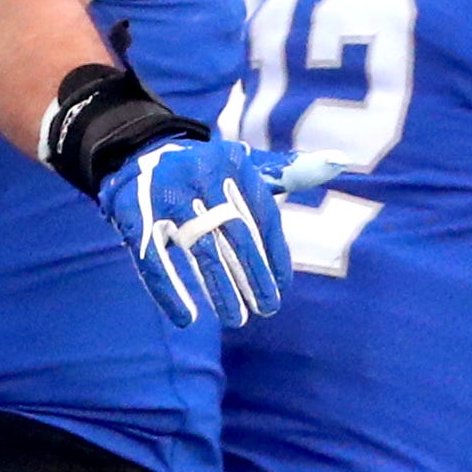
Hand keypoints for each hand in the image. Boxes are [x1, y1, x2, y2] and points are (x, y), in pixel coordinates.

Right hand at [95, 135, 294, 329]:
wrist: (138, 152)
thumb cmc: (206, 170)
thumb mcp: (244, 165)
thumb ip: (287, 172)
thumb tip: (337, 164)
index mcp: (232, 162)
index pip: (262, 214)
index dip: (274, 253)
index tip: (283, 287)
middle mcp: (199, 174)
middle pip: (234, 234)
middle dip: (253, 276)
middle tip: (267, 309)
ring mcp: (165, 195)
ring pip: (199, 250)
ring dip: (220, 289)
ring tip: (236, 319)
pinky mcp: (134, 216)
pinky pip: (153, 261)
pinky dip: (169, 292)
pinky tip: (186, 319)